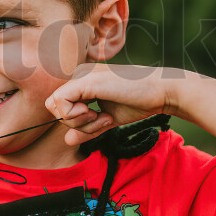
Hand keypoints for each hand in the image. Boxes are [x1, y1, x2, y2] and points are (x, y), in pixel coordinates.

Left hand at [44, 64, 178, 145]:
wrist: (161, 92)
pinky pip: (60, 103)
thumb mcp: (107, 119)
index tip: (100, 120)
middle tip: (101, 120)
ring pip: (55, 107)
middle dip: (75, 123)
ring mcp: (80, 75)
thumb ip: (87, 129)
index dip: (75, 121)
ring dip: (80, 122)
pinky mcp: (84, 80)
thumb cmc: (138, 102)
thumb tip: (67, 140)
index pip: (60, 106)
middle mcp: (78, 74)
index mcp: (82, 81)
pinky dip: (78, 117)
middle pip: (54, 107)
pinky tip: (101, 114)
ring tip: (105, 116)